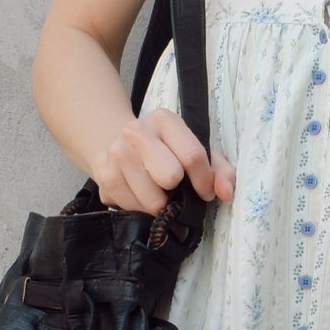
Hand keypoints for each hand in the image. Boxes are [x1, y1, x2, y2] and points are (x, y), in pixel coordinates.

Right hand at [92, 107, 235, 215]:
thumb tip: (226, 192)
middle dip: (176, 190)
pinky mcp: (103, 176)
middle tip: (173, 188)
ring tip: (156, 191)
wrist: (114, 141)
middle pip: (170, 176)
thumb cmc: (164, 150)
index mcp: (164, 120)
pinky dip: (140, 209)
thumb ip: (220, 171)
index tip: (204, 192)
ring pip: (152, 201)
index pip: (193, 156)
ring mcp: (116, 154)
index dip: (204, 181)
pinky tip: (139, 194)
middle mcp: (136, 132)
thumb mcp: (195, 151)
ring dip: (159, 205)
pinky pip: (132, 209)